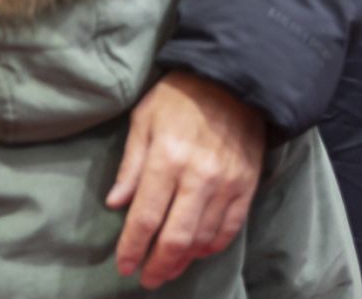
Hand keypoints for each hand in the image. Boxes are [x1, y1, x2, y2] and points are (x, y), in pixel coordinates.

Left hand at [107, 71, 264, 287]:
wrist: (230, 82)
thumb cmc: (177, 98)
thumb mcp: (143, 120)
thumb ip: (130, 165)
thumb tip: (115, 204)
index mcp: (166, 158)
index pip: (146, 215)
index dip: (132, 245)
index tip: (123, 265)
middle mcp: (198, 177)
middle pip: (176, 236)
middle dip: (158, 264)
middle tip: (146, 279)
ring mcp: (226, 185)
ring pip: (204, 239)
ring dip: (184, 260)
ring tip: (167, 269)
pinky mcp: (246, 188)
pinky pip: (230, 230)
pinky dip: (211, 247)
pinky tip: (197, 252)